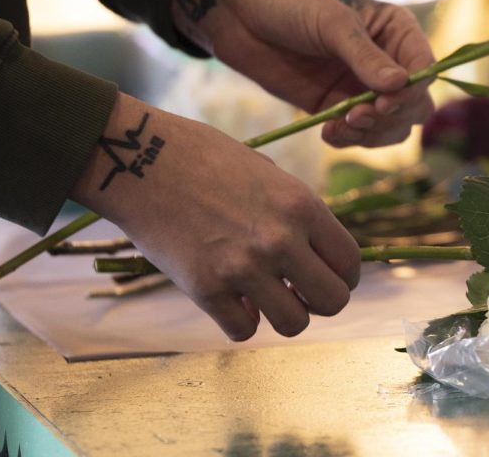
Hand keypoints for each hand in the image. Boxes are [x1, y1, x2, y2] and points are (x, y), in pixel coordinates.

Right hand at [72, 94, 359, 339]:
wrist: (139, 158)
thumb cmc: (203, 157)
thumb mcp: (266, 173)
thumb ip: (295, 213)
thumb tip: (315, 253)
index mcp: (301, 205)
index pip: (349, 262)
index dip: (342, 275)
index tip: (325, 274)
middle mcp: (280, 239)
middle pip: (333, 301)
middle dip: (319, 301)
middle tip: (299, 292)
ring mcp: (243, 267)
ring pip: (293, 324)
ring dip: (282, 314)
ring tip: (264, 295)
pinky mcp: (205, 288)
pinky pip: (243, 330)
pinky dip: (240, 320)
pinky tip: (231, 299)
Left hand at [173, 0, 435, 146]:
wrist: (236, 13)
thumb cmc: (287, 1)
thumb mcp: (329, 21)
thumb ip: (363, 55)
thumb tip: (401, 85)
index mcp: (395, 29)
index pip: (424, 68)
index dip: (412, 91)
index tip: (384, 101)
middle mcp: (386, 60)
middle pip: (415, 105)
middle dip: (392, 116)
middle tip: (357, 116)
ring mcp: (361, 86)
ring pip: (391, 126)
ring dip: (372, 133)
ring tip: (341, 126)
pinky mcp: (335, 106)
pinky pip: (358, 134)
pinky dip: (350, 139)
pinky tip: (328, 132)